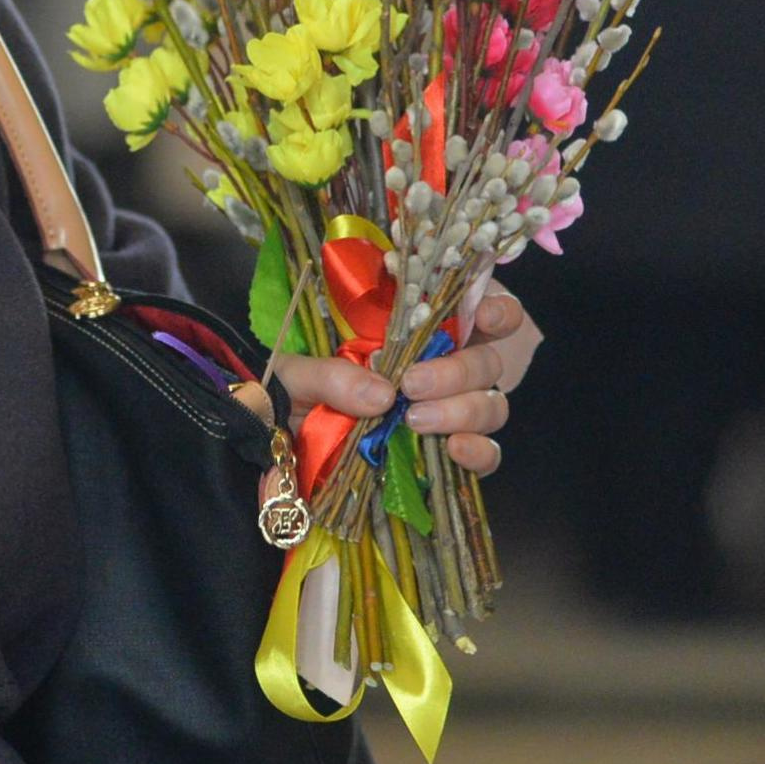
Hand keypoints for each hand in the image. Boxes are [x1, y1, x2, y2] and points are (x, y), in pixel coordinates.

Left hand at [268, 279, 541, 475]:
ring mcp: (446, 412)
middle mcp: (438, 368)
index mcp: (410, 332)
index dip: (493, 309)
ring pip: (490, 404)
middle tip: (412, 386)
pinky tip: (454, 450)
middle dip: (458, 371)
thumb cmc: (287, 390)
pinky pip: (485, 454)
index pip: (472, 309)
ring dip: (464, 410)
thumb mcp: (295, 372)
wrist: (271, 443)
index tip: (482, 316)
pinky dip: (478, 453)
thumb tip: (383, 396)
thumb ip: (331, 375)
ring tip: (416, 420)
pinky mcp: (443, 455)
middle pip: (486, 361)